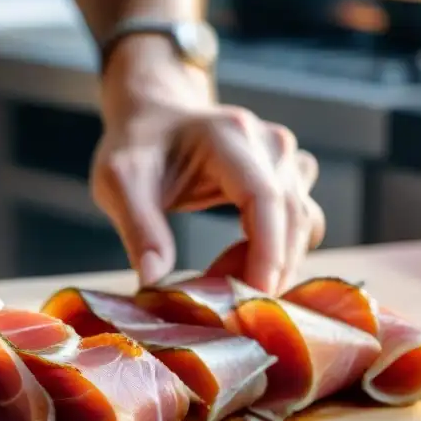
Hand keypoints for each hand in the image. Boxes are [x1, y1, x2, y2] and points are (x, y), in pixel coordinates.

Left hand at [91, 35, 324, 293]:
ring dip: (270, 264)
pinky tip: (232, 264)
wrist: (156, 115)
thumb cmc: (136, 146)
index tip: (252, 299)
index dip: (266, 252)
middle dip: (265, 269)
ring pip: (302, 226)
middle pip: (292, 218)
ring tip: (217, 279)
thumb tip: (153, 280)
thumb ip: (138, 227)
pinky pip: (298, 225)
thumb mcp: (118, 182)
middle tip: (220, 305)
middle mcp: (271, 144)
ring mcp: (287, 159)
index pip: (265, 198)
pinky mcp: (291, 177)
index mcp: (229, 136)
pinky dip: (272, 253)